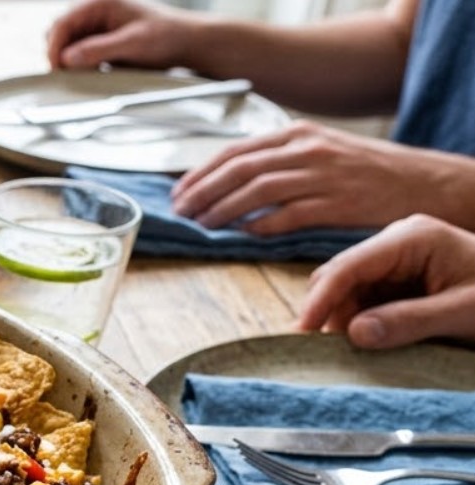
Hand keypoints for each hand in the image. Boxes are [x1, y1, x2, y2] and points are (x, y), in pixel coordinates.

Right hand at [46, 0, 196, 70]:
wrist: (186, 43)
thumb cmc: (167, 35)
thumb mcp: (132, 43)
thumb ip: (98, 49)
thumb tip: (67, 59)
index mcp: (101, 3)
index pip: (62, 23)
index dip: (54, 46)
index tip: (57, 68)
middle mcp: (96, 12)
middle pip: (58, 32)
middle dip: (58, 53)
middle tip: (66, 74)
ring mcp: (97, 27)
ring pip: (66, 44)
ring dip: (67, 60)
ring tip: (80, 73)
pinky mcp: (101, 41)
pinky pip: (78, 53)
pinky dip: (77, 64)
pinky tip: (88, 72)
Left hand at [171, 121, 449, 234]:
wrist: (421, 181)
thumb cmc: (365, 171)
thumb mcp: (319, 150)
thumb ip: (277, 160)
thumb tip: (228, 181)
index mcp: (297, 134)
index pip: (234, 151)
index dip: (200, 174)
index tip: (178, 193)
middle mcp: (306, 150)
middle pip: (238, 170)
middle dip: (202, 192)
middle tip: (181, 213)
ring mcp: (322, 175)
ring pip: (257, 191)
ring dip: (223, 210)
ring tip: (202, 226)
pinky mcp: (337, 202)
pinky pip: (288, 215)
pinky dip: (260, 226)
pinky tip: (242, 236)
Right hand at [296, 214, 474, 347]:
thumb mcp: (464, 312)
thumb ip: (410, 321)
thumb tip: (355, 333)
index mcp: (413, 237)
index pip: (350, 264)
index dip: (322, 299)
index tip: (304, 331)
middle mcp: (397, 243)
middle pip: (339, 275)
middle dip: (329, 312)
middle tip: (329, 351)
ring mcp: (394, 261)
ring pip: (346, 291)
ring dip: (343, 322)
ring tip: (355, 352)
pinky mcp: (396, 281)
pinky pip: (361, 301)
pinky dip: (358, 324)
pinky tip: (367, 342)